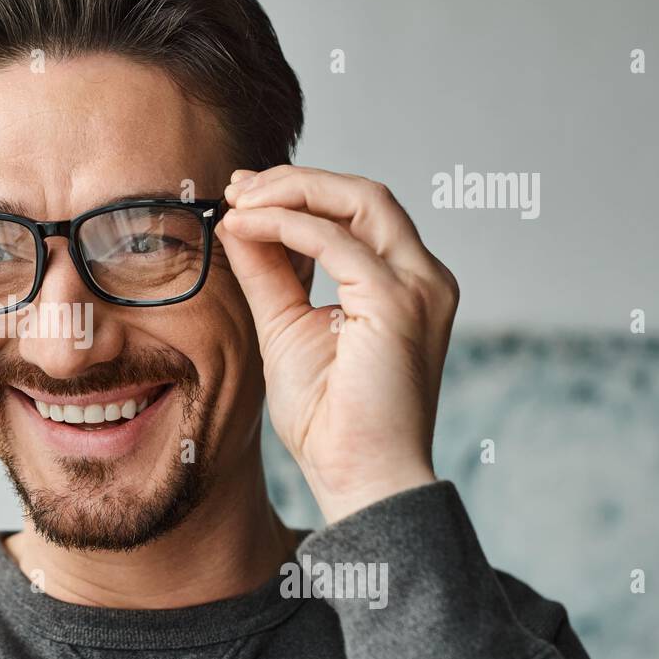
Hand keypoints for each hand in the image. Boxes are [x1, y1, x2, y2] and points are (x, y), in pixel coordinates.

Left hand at [217, 166, 458, 522]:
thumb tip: (238, 222)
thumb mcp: (286, 327)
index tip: (242, 195)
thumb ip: (269, 273)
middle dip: (294, 182)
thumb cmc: (327, 418)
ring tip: (236, 202)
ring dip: (289, 193)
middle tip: (236, 188)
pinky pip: (336, 240)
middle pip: (363, 194)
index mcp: (403, 282)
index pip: (356, 214)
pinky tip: (244, 228)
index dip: (298, 194)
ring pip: (358, 201)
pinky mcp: (399, 302)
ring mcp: (418, 286)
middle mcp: (422, 276)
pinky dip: (285, 225)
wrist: (356, 476)